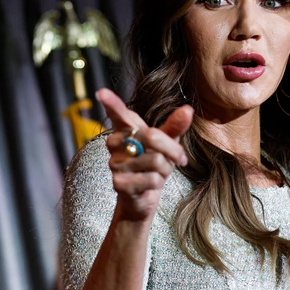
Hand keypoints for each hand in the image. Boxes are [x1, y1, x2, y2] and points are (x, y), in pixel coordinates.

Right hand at [97, 88, 192, 221]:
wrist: (143, 196)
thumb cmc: (153, 165)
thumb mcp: (167, 144)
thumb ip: (174, 126)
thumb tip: (187, 109)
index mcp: (125, 129)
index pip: (118, 114)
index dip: (111, 103)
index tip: (102, 92)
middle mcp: (115, 143)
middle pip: (152, 137)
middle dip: (173, 150)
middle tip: (179, 159)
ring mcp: (114, 163)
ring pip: (155, 160)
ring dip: (164, 170)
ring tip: (156, 173)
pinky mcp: (118, 182)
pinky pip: (150, 179)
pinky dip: (157, 184)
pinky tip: (148, 185)